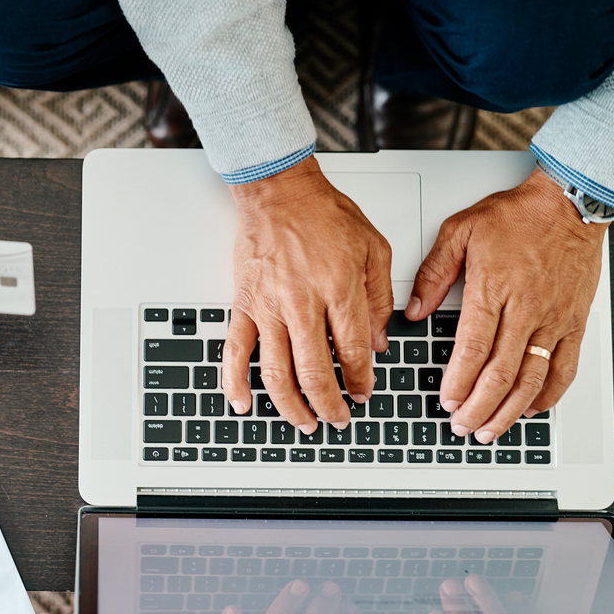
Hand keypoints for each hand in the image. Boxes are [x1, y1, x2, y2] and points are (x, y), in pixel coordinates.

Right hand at [223, 157, 392, 432]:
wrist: (279, 191)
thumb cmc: (324, 215)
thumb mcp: (373, 249)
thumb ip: (378, 298)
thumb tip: (378, 342)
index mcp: (339, 289)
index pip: (354, 352)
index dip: (362, 380)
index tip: (364, 393)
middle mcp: (302, 303)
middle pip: (316, 371)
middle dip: (330, 404)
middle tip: (338, 419)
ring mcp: (268, 307)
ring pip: (276, 371)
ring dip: (291, 405)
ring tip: (304, 421)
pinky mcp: (243, 305)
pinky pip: (235, 350)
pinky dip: (235, 381)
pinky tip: (243, 403)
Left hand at [406, 170, 604, 442]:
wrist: (570, 203)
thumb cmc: (516, 215)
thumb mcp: (459, 231)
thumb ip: (432, 273)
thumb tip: (413, 309)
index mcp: (493, 290)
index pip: (473, 349)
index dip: (459, 382)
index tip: (446, 401)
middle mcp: (525, 310)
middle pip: (501, 373)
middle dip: (479, 406)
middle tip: (462, 425)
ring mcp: (552, 319)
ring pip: (532, 378)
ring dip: (509, 409)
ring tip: (490, 428)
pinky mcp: (573, 322)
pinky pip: (564, 367)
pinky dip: (549, 393)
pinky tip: (532, 408)